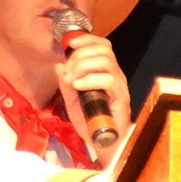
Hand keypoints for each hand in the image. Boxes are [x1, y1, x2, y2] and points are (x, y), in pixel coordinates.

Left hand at [54, 31, 132, 165]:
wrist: (102, 141)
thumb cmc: (90, 121)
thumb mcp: (71, 100)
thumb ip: (65, 83)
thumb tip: (59, 66)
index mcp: (104, 71)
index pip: (101, 45)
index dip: (86, 39)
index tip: (69, 44)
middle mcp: (114, 74)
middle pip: (102, 49)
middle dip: (79, 56)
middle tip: (68, 73)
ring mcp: (119, 84)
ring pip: (105, 61)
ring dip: (83, 66)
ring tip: (73, 81)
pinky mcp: (122, 96)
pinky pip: (108, 79)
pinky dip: (90, 79)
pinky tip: (79, 87)